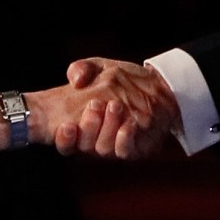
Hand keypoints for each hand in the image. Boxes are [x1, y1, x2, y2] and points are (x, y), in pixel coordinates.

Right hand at [55, 58, 179, 159]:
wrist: (156, 88)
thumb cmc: (121, 80)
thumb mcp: (99, 68)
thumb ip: (82, 69)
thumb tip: (76, 79)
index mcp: (78, 125)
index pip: (64, 141)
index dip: (63, 137)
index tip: (67, 125)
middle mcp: (92, 141)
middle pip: (83, 145)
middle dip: (87, 127)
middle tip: (95, 105)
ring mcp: (111, 147)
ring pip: (103, 149)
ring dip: (107, 128)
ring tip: (115, 105)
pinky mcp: (131, 150)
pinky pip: (124, 151)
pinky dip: (124, 138)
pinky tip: (128, 123)